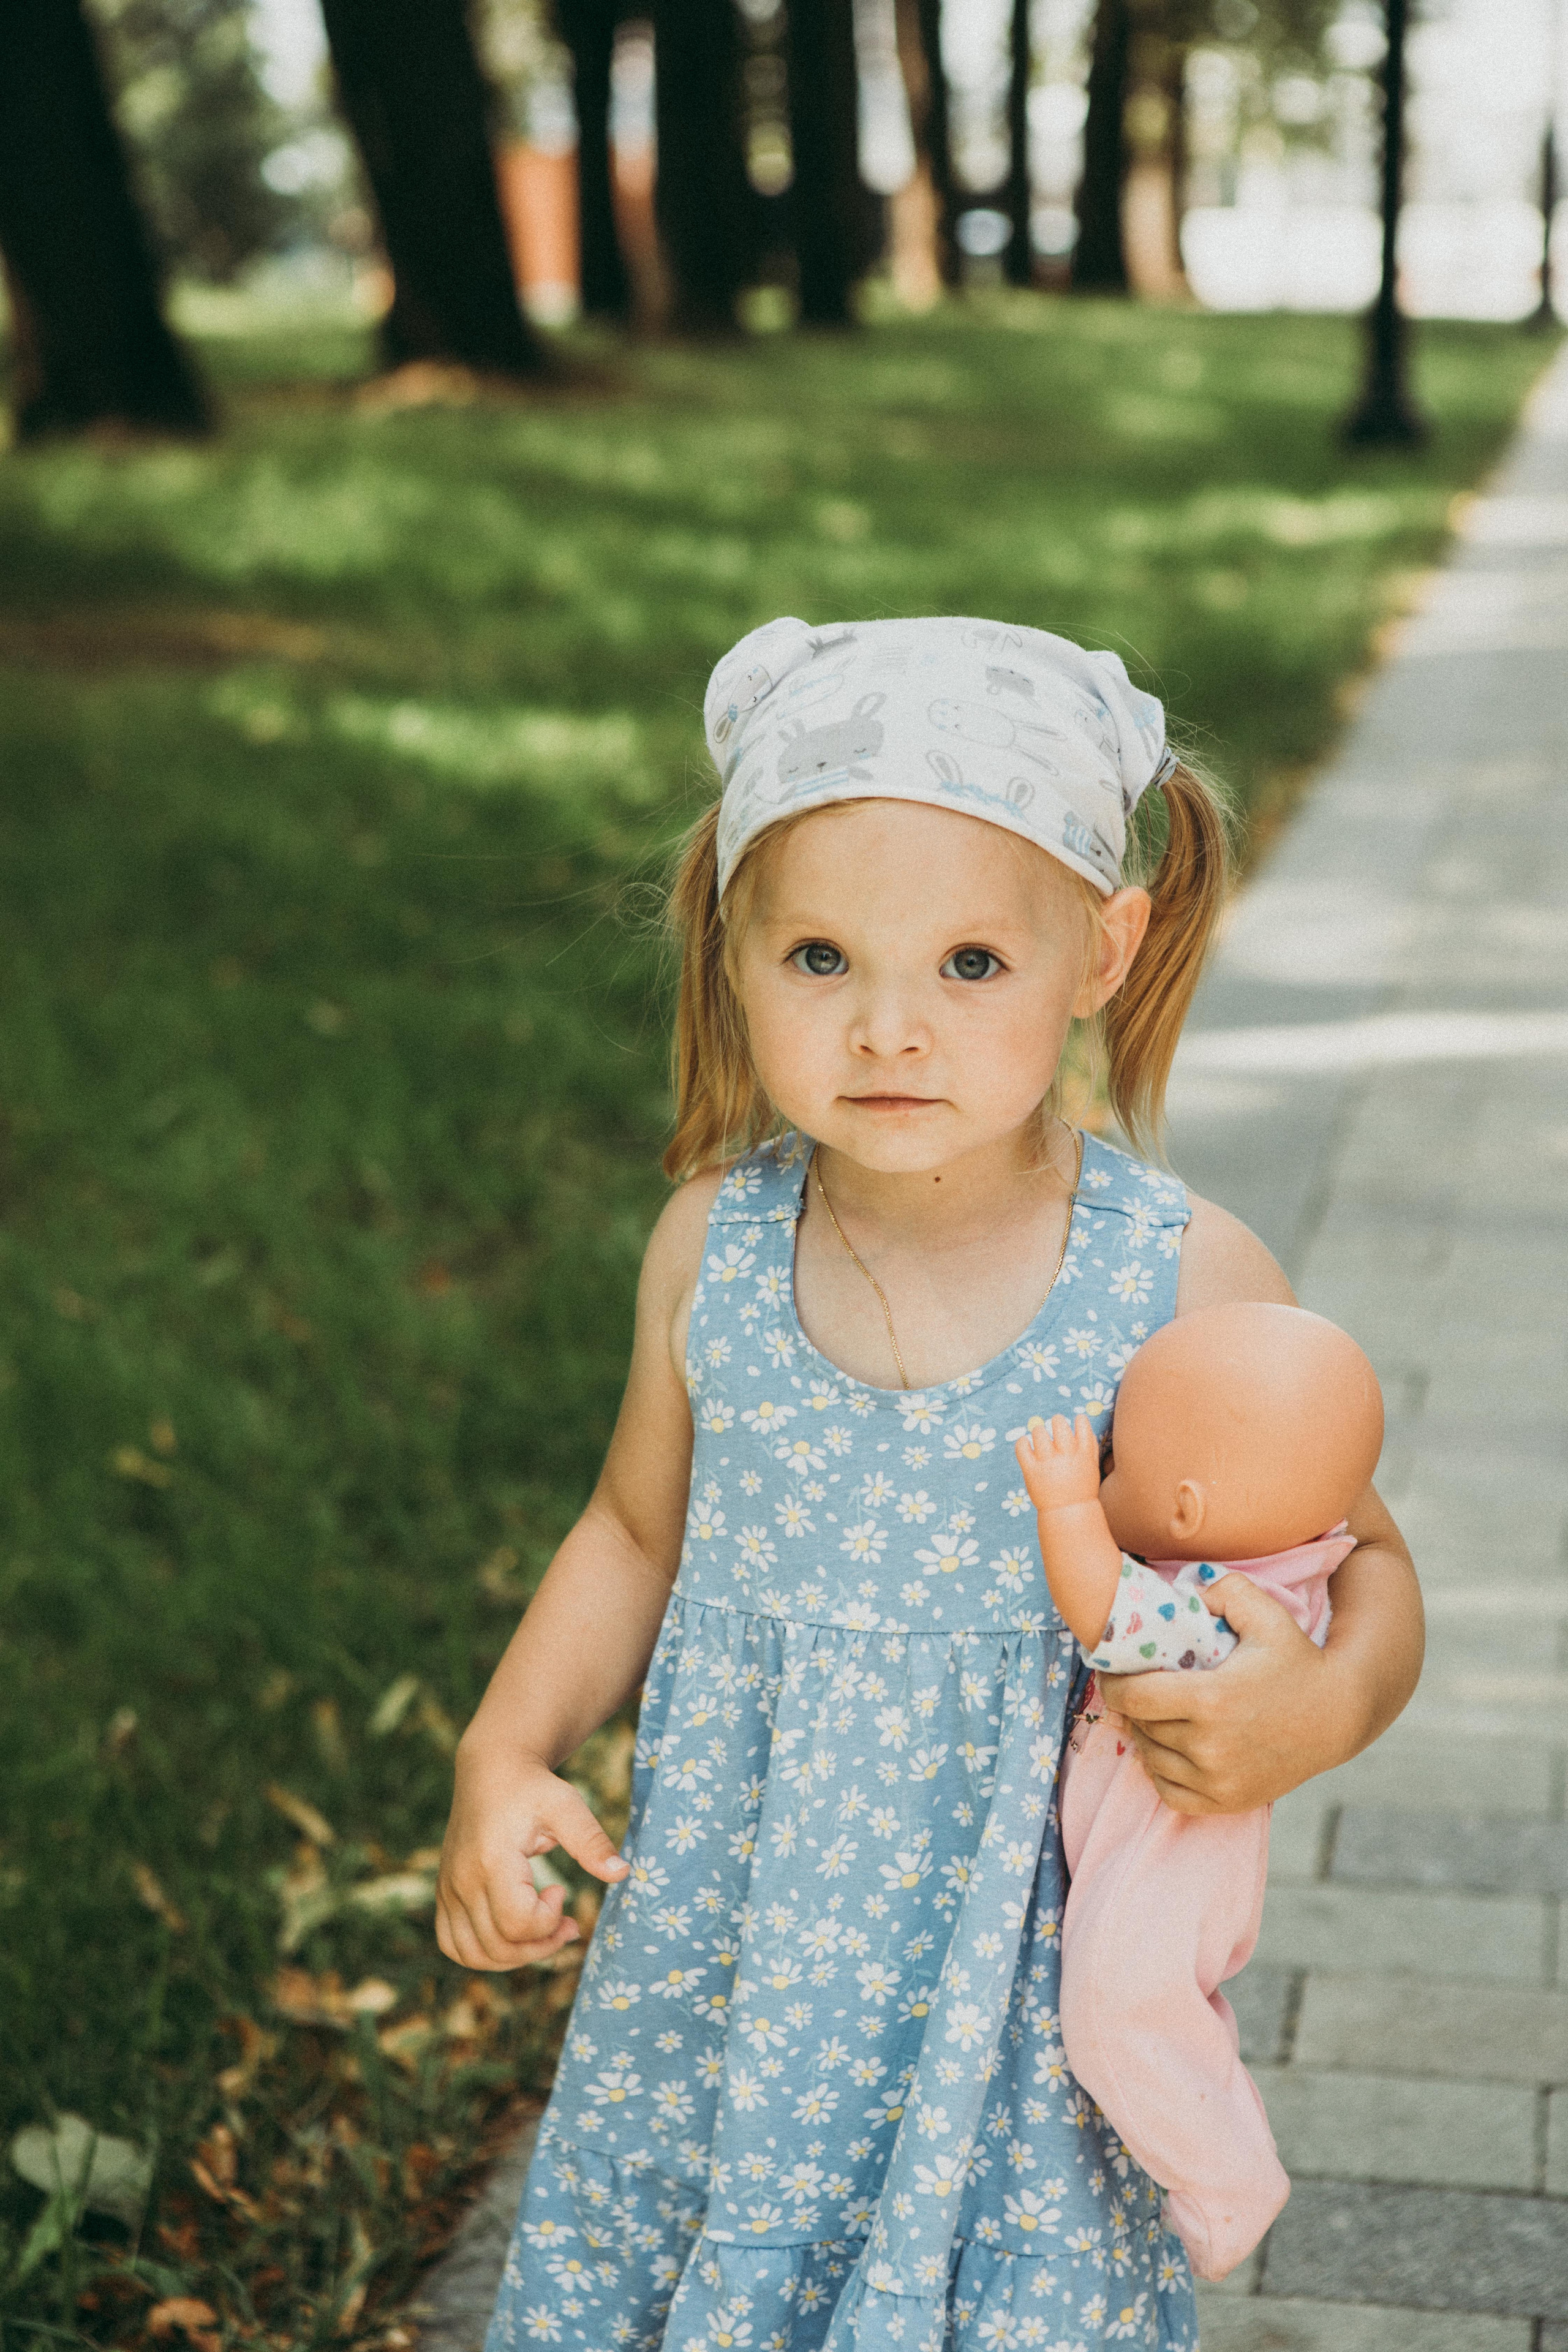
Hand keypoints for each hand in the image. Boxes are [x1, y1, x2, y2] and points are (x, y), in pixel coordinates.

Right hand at [436, 1740, 629, 1970]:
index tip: (561, 1891)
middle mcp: (462, 1880)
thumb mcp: (567, 1806)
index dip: (549, 1921)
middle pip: (499, 1946)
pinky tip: (511, 1935)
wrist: (491, 1770)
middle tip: (566, 1922)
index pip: (518, 1922)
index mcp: (491, 1860)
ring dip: (515, 1957)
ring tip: (542, 1933)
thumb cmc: (533, 1788)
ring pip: (474, 1954)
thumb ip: (591, 1842)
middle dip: (542, 1945)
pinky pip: (452, 1944)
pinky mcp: (445, 1893)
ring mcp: (448, 1889)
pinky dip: (482, 1953)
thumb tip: (623, 1873)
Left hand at [1015, 1413, 1102, 1513]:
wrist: (1069, 1512)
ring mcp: (1048, 1462)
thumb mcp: (1092, 1466)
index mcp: (1083, 1453)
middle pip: (1058, 1421)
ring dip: (1039, 1432)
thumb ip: (1090, 1445)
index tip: (1075, 1425)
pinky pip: (1021, 1446)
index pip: (1081, 1421)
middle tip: (1055, 1430)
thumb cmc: (1082, 1487)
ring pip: (1038, 1431)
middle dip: (1056, 1421)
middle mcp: (1066, 1455)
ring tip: (1041, 1441)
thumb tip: (1081, 1423)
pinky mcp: (1031, 1470)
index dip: (1078, 1420)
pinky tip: (1027, 1446)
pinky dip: (1022, 1442)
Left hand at [1098, 1574, 1344, 1814]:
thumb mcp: (1264, 1612)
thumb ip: (1222, 1590)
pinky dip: (1162, 1771)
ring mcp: (1219, 1779)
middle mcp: (1211, 1746)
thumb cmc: (1297, 1659)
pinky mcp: (1227, 1802)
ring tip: (1153, 1713)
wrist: (1338, 1714)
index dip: (1114, 1683)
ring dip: (1146, 1735)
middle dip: (1133, 1705)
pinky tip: (1170, 1747)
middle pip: (1142, 1725)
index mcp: (1212, 1699)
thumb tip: (1182, 1595)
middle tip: (1137, 1686)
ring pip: (1152, 1758)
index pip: (1133, 1697)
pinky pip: (1171, 1792)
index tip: (1113, 1671)